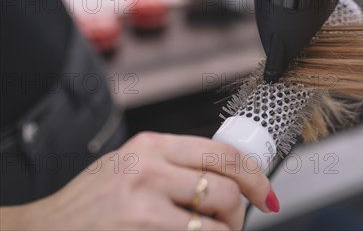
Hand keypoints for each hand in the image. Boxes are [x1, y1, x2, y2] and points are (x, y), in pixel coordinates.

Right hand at [3, 132, 277, 229]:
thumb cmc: (89, 205)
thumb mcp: (130, 168)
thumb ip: (173, 166)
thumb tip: (229, 178)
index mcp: (151, 146)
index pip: (223, 154)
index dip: (256, 177)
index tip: (267, 194)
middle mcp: (148, 169)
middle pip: (227, 190)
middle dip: (240, 216)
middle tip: (234, 226)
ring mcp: (142, 205)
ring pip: (215, 226)